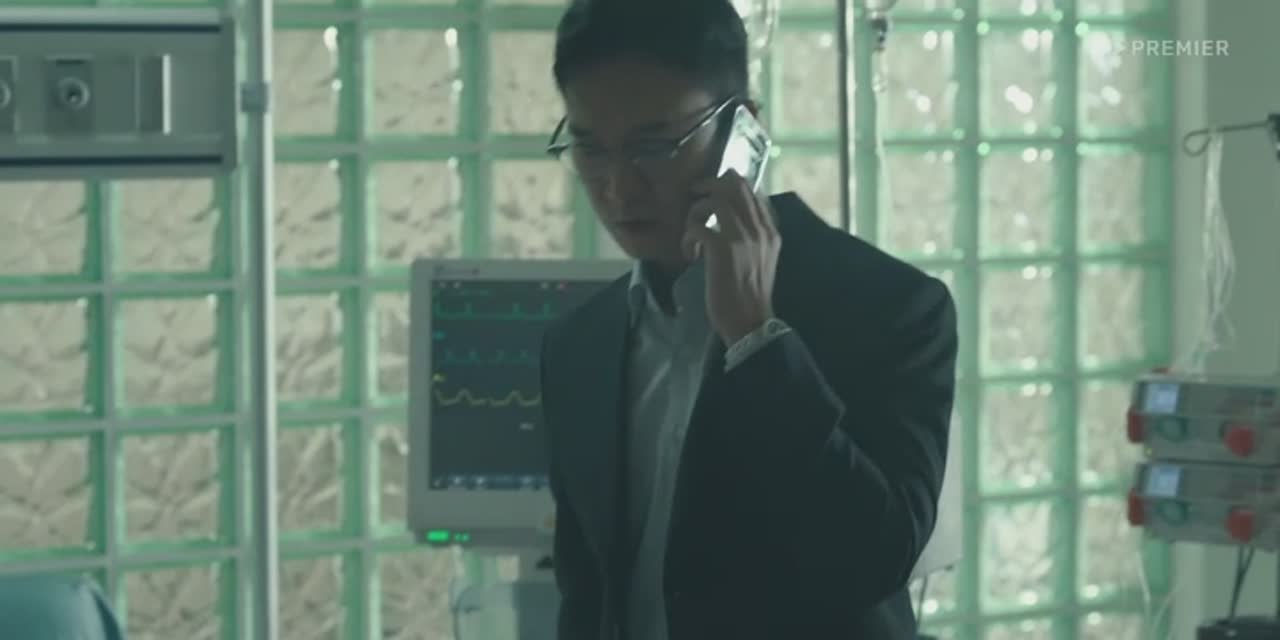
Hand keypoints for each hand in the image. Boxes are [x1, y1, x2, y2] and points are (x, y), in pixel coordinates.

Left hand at [682, 170, 780, 345]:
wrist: (750, 323)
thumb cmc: (750, 296)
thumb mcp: (761, 260)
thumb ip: (752, 238)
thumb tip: (730, 220)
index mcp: (770, 231)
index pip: (752, 190)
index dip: (728, 185)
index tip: (712, 195)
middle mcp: (759, 229)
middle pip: (735, 185)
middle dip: (709, 186)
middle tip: (694, 197)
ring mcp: (742, 237)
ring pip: (715, 199)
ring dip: (696, 211)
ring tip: (692, 233)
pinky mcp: (722, 249)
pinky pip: (698, 226)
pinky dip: (688, 237)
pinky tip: (690, 254)